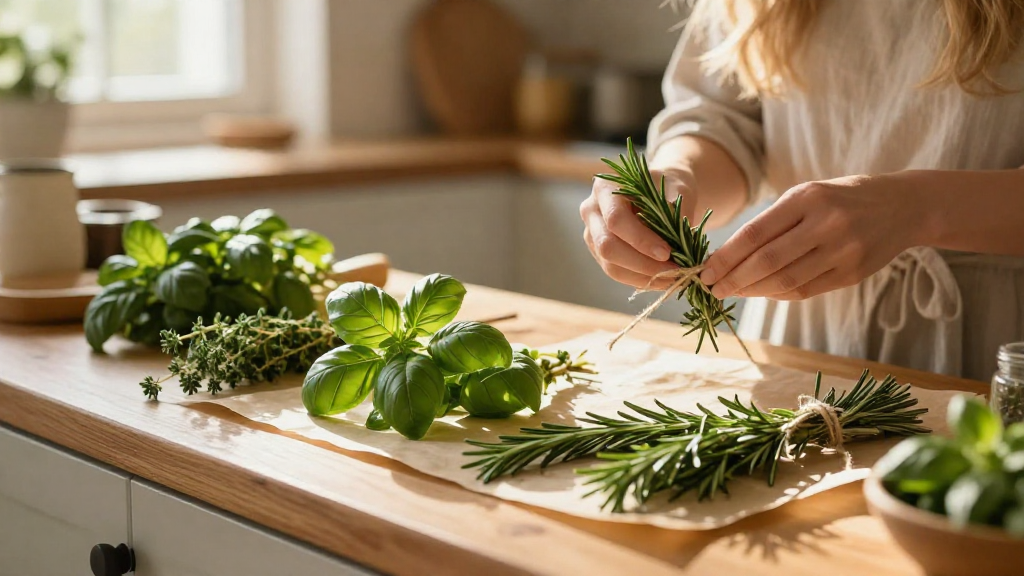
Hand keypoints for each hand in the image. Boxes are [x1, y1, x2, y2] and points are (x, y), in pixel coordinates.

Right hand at [581, 168, 694, 288]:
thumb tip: (679, 238)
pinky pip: (617, 272)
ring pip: (610, 265)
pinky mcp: (600, 252)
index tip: (667, 253)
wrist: (662, 191)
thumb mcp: (678, 188)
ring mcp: (593, 234)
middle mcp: (592, 210)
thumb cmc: (669, 185)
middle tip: (674, 271)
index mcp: (606, 187)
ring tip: (673, 278)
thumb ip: (677, 210)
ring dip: (643, 276)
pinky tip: (662, 279)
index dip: (640, 240)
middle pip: (607, 246)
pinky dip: (640, 279)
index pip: (616, 219)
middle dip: (641, 263)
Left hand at [699, 174, 918, 299]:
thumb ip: (773, 222)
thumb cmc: (842, 198)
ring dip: (754, 291)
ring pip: (786, 281)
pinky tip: (763, 292)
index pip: (755, 233)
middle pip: (767, 261)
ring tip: (734, 291)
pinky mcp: (853, 274)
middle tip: (712, 288)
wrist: (904, 206)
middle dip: (734, 278)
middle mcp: (826, 224)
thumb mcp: (808, 195)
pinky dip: (779, 293)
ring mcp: (843, 251)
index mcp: (808, 198)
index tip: (705, 271)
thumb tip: (731, 258)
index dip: (726, 256)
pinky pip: (806, 290)